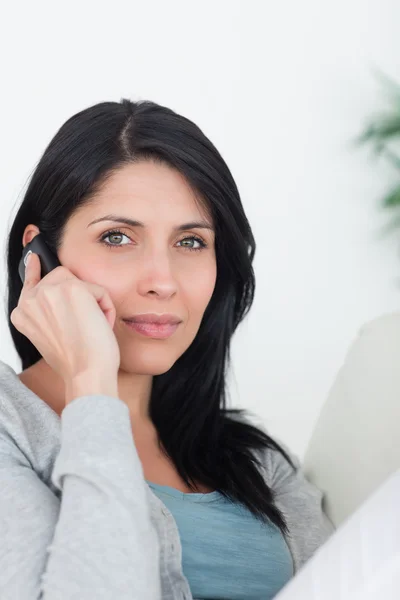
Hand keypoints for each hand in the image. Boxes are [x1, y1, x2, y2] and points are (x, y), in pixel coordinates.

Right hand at [11, 252, 119, 392]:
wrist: (86, 373)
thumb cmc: (76, 361)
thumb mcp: (52, 335)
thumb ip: (48, 311)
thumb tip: (60, 291)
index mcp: (22, 313)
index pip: (30, 282)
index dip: (35, 270)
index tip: (35, 258)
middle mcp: (30, 300)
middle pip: (63, 279)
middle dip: (79, 298)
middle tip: (83, 327)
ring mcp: (49, 292)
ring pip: (81, 283)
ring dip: (93, 304)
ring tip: (90, 328)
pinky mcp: (71, 288)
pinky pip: (99, 290)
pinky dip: (106, 308)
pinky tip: (98, 327)